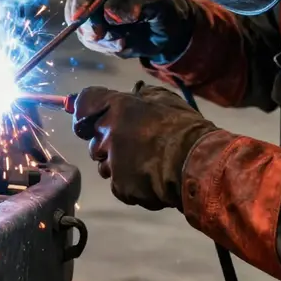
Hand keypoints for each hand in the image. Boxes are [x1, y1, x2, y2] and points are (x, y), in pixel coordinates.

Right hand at [64, 0, 193, 62]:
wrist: (171, 31)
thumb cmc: (165, 7)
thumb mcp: (157, 0)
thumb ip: (136, 2)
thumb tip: (110, 13)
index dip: (79, 1)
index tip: (79, 18)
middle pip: (77, 9)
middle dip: (88, 26)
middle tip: (101, 36)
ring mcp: (98, 16)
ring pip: (85, 30)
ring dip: (103, 40)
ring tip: (125, 41)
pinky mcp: (101, 34)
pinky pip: (96, 44)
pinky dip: (109, 48)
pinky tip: (126, 45)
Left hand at [72, 82, 217, 209]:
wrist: (197, 163)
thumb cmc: (182, 127)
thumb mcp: (163, 99)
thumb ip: (142, 96)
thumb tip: (135, 93)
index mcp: (116, 107)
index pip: (84, 104)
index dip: (84, 112)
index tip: (87, 119)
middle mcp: (107, 133)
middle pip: (94, 140)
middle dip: (107, 143)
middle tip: (132, 145)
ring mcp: (112, 162)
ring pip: (104, 165)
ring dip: (117, 165)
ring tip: (144, 164)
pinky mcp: (120, 187)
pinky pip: (118, 185)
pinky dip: (130, 184)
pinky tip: (149, 179)